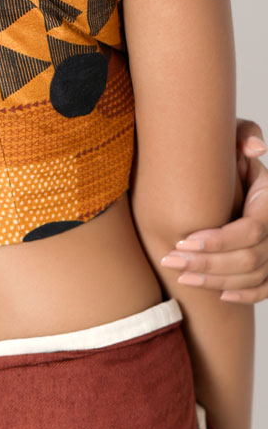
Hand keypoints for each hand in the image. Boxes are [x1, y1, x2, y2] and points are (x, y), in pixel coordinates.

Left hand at [160, 118, 267, 302]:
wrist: (226, 169)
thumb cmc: (226, 152)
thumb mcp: (233, 134)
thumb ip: (244, 133)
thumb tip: (255, 149)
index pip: (252, 230)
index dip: (220, 241)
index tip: (185, 241)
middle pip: (250, 259)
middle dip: (209, 264)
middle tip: (171, 260)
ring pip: (255, 278)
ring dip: (216, 281)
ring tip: (181, 275)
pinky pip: (265, 289)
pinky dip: (244, 295)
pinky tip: (218, 295)